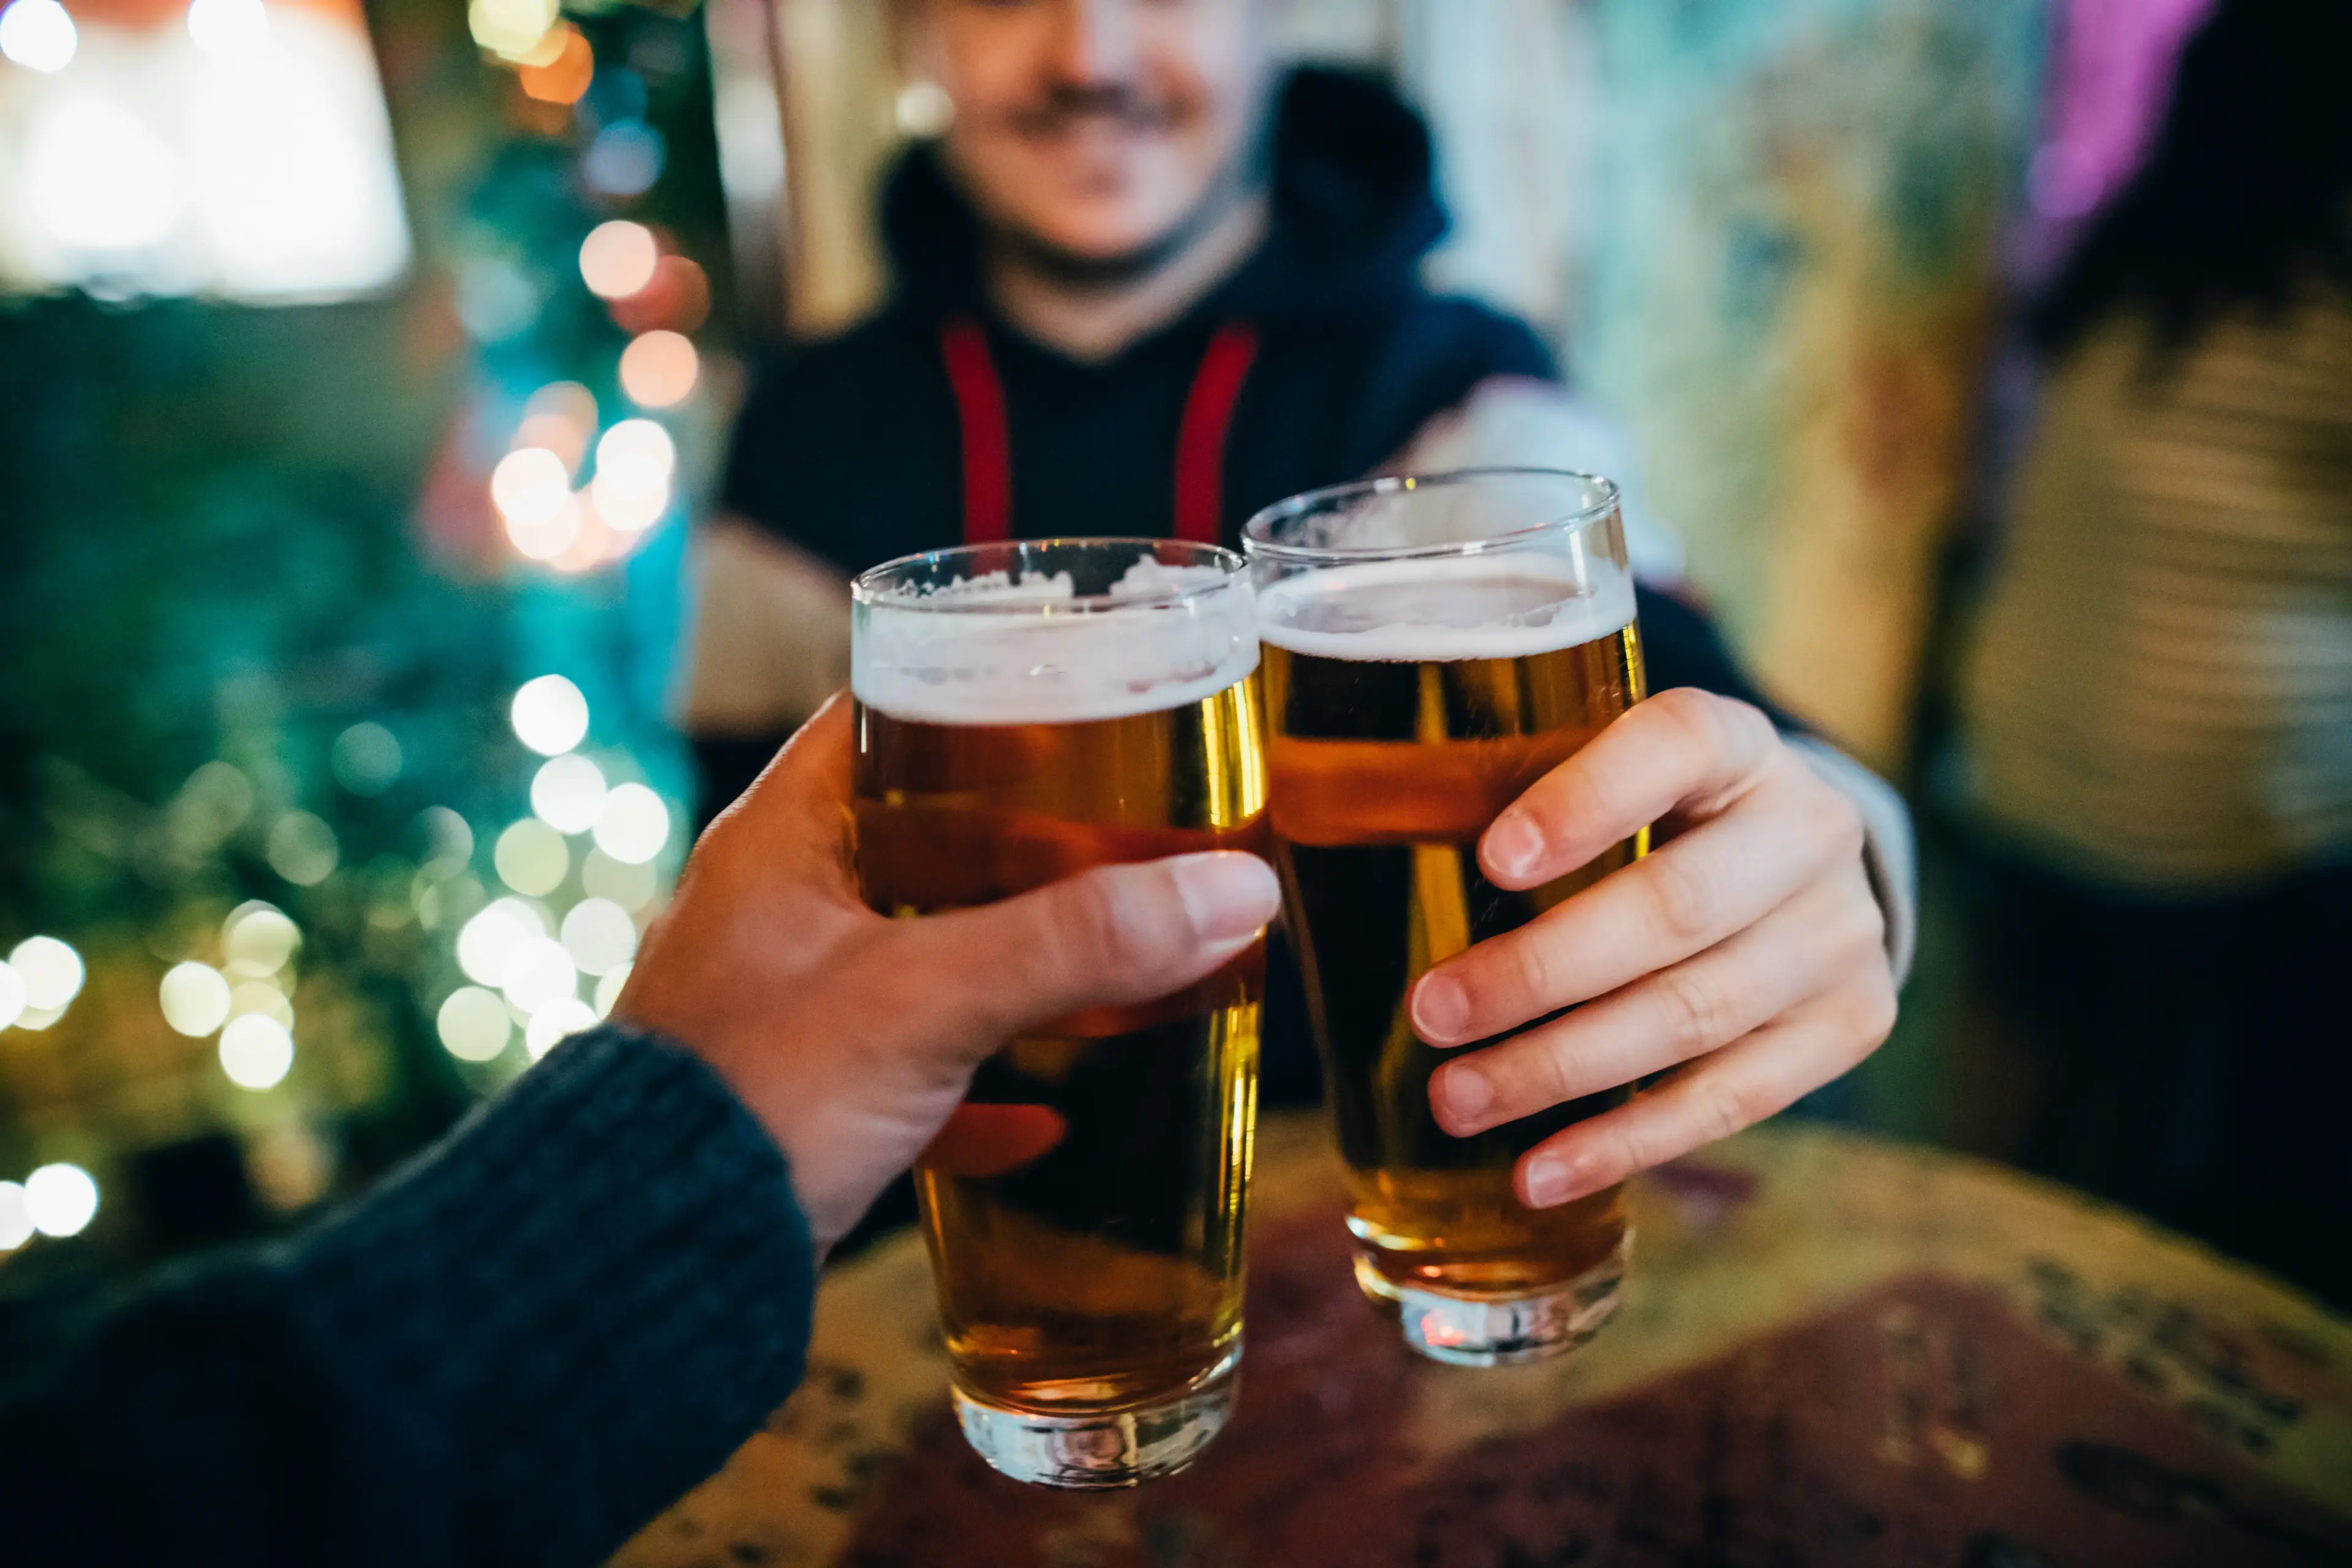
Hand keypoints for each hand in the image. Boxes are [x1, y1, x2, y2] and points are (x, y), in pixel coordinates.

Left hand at [618, 695, 1280, 1253]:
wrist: (643, 1262)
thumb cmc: (751, 1096)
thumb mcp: (930, 999)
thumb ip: (1078, 942)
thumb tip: (1232, 889)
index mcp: (782, 840)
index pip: (883, 719)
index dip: (982, 700)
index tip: (1079, 706)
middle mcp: (776, 909)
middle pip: (922, 841)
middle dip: (1029, 849)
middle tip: (1131, 843)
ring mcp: (785, 1007)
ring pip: (923, 956)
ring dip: (1015, 964)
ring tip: (1115, 964)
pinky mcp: (800, 1101)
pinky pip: (908, 1073)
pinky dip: (979, 1084)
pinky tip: (1045, 1116)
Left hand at [1410, 688, 1897, 1208]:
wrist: (1798, 867)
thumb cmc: (1652, 820)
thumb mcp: (1604, 775)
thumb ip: (1510, 791)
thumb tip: (1306, 836)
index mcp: (1736, 744)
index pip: (1677, 743)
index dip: (1589, 800)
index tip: (1492, 858)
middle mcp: (1809, 829)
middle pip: (1677, 907)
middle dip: (1543, 971)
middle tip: (1433, 1014)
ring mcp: (1842, 934)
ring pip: (1697, 1014)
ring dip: (1565, 1068)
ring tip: (1458, 1101)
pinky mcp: (1852, 1024)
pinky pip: (1734, 1099)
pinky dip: (1628, 1141)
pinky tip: (1540, 1172)